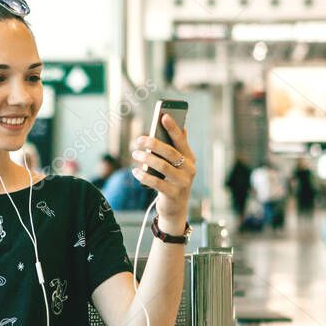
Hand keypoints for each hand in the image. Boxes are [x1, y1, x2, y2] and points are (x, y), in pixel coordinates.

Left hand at [130, 114, 195, 231]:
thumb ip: (178, 148)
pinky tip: (135, 172)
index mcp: (190, 159)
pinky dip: (144, 176)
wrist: (175, 209)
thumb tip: (183, 127)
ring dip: (146, 158)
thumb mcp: (178, 165)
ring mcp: (183, 183)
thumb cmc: (173, 182)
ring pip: (162, 166)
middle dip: (153, 143)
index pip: (181, 141)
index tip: (164, 116)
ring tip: (135, 154)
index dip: (173, 128)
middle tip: (138, 139)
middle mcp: (189, 170)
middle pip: (170, 152)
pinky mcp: (173, 195)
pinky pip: (156, 182)